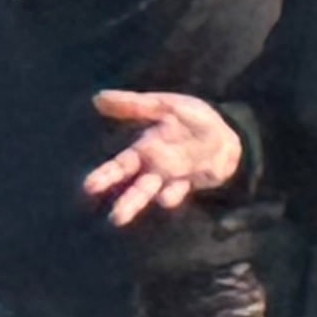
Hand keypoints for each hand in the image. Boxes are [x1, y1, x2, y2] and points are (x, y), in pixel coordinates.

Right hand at [84, 90, 243, 224]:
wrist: (227, 130)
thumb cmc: (193, 118)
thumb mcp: (163, 106)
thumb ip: (133, 105)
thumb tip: (97, 98)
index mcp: (146, 149)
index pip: (120, 166)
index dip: (105, 176)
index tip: (88, 188)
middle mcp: (156, 167)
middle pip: (136, 187)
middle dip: (125, 202)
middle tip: (115, 218)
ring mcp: (173, 177)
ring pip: (153, 193)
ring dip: (141, 205)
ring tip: (129, 216)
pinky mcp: (191, 182)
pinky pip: (178, 191)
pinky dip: (171, 195)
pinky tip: (164, 198)